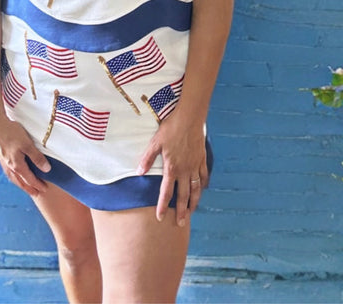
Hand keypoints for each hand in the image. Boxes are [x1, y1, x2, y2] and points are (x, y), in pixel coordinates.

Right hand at [0, 114, 50, 195]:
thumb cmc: (12, 133)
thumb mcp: (28, 145)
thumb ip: (37, 157)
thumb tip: (46, 169)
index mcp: (17, 165)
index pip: (30, 179)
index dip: (38, 185)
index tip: (45, 189)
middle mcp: (10, 167)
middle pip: (21, 182)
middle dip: (29, 188)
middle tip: (37, 193)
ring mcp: (4, 163)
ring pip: (14, 178)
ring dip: (21, 184)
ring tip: (26, 187)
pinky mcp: (2, 157)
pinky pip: (10, 173)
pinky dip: (15, 178)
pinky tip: (15, 174)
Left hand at [137, 110, 208, 225]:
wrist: (189, 118)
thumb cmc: (170, 129)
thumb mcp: (155, 142)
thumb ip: (147, 159)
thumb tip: (139, 172)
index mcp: (172, 168)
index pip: (166, 192)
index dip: (163, 206)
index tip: (160, 217)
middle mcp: (185, 170)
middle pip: (183, 196)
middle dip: (181, 211)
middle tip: (181, 223)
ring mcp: (195, 165)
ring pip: (195, 189)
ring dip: (193, 202)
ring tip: (192, 212)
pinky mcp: (202, 159)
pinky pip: (203, 176)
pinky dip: (202, 185)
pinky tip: (201, 190)